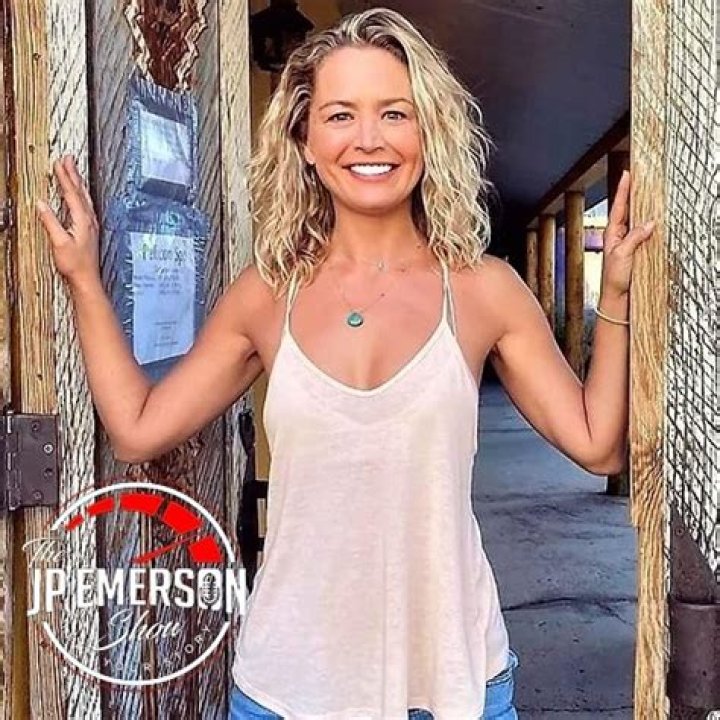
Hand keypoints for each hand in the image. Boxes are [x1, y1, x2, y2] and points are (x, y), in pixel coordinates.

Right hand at [36, 154, 99, 287]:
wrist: (87, 279)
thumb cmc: (75, 265)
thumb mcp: (59, 243)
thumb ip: (50, 222)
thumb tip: (41, 204)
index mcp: (83, 220)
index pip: (72, 194)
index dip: (65, 177)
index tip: (59, 163)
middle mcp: (90, 220)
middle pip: (81, 192)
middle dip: (73, 174)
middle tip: (68, 158)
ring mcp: (91, 225)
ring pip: (85, 198)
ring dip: (78, 183)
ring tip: (73, 171)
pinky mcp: (90, 231)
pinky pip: (86, 206)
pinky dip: (81, 195)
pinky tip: (79, 196)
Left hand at [600, 169, 655, 297]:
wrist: (618, 298)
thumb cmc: (615, 279)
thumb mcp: (623, 255)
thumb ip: (635, 238)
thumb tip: (650, 223)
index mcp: (612, 234)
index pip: (618, 207)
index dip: (623, 190)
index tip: (627, 174)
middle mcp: (620, 236)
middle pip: (628, 209)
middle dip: (633, 193)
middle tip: (640, 176)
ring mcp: (628, 242)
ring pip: (638, 219)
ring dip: (643, 206)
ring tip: (649, 190)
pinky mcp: (637, 251)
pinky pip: (645, 232)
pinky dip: (650, 223)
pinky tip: (656, 217)